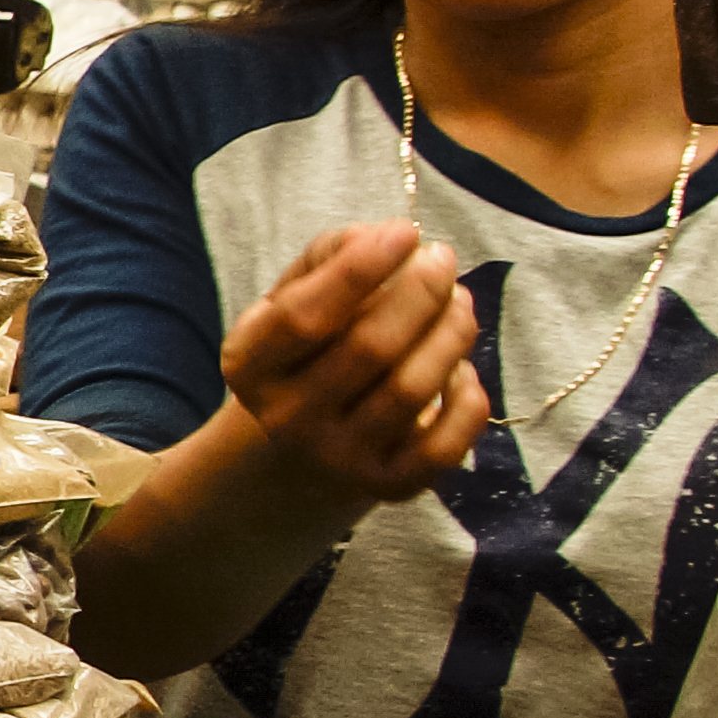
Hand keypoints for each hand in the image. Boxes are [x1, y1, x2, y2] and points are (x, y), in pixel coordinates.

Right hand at [220, 221, 485, 505]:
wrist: (295, 454)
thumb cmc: (303, 357)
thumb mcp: (288, 305)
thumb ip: (327, 260)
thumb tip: (383, 237)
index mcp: (250, 367)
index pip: (305, 315)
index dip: (360, 268)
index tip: (406, 230)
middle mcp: (286, 419)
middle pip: (369, 348)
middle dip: (420, 291)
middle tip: (442, 258)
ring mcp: (338, 459)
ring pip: (412, 389)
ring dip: (451, 331)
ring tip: (460, 299)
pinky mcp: (388, 487)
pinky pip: (446, 443)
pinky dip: (467, 395)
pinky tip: (460, 367)